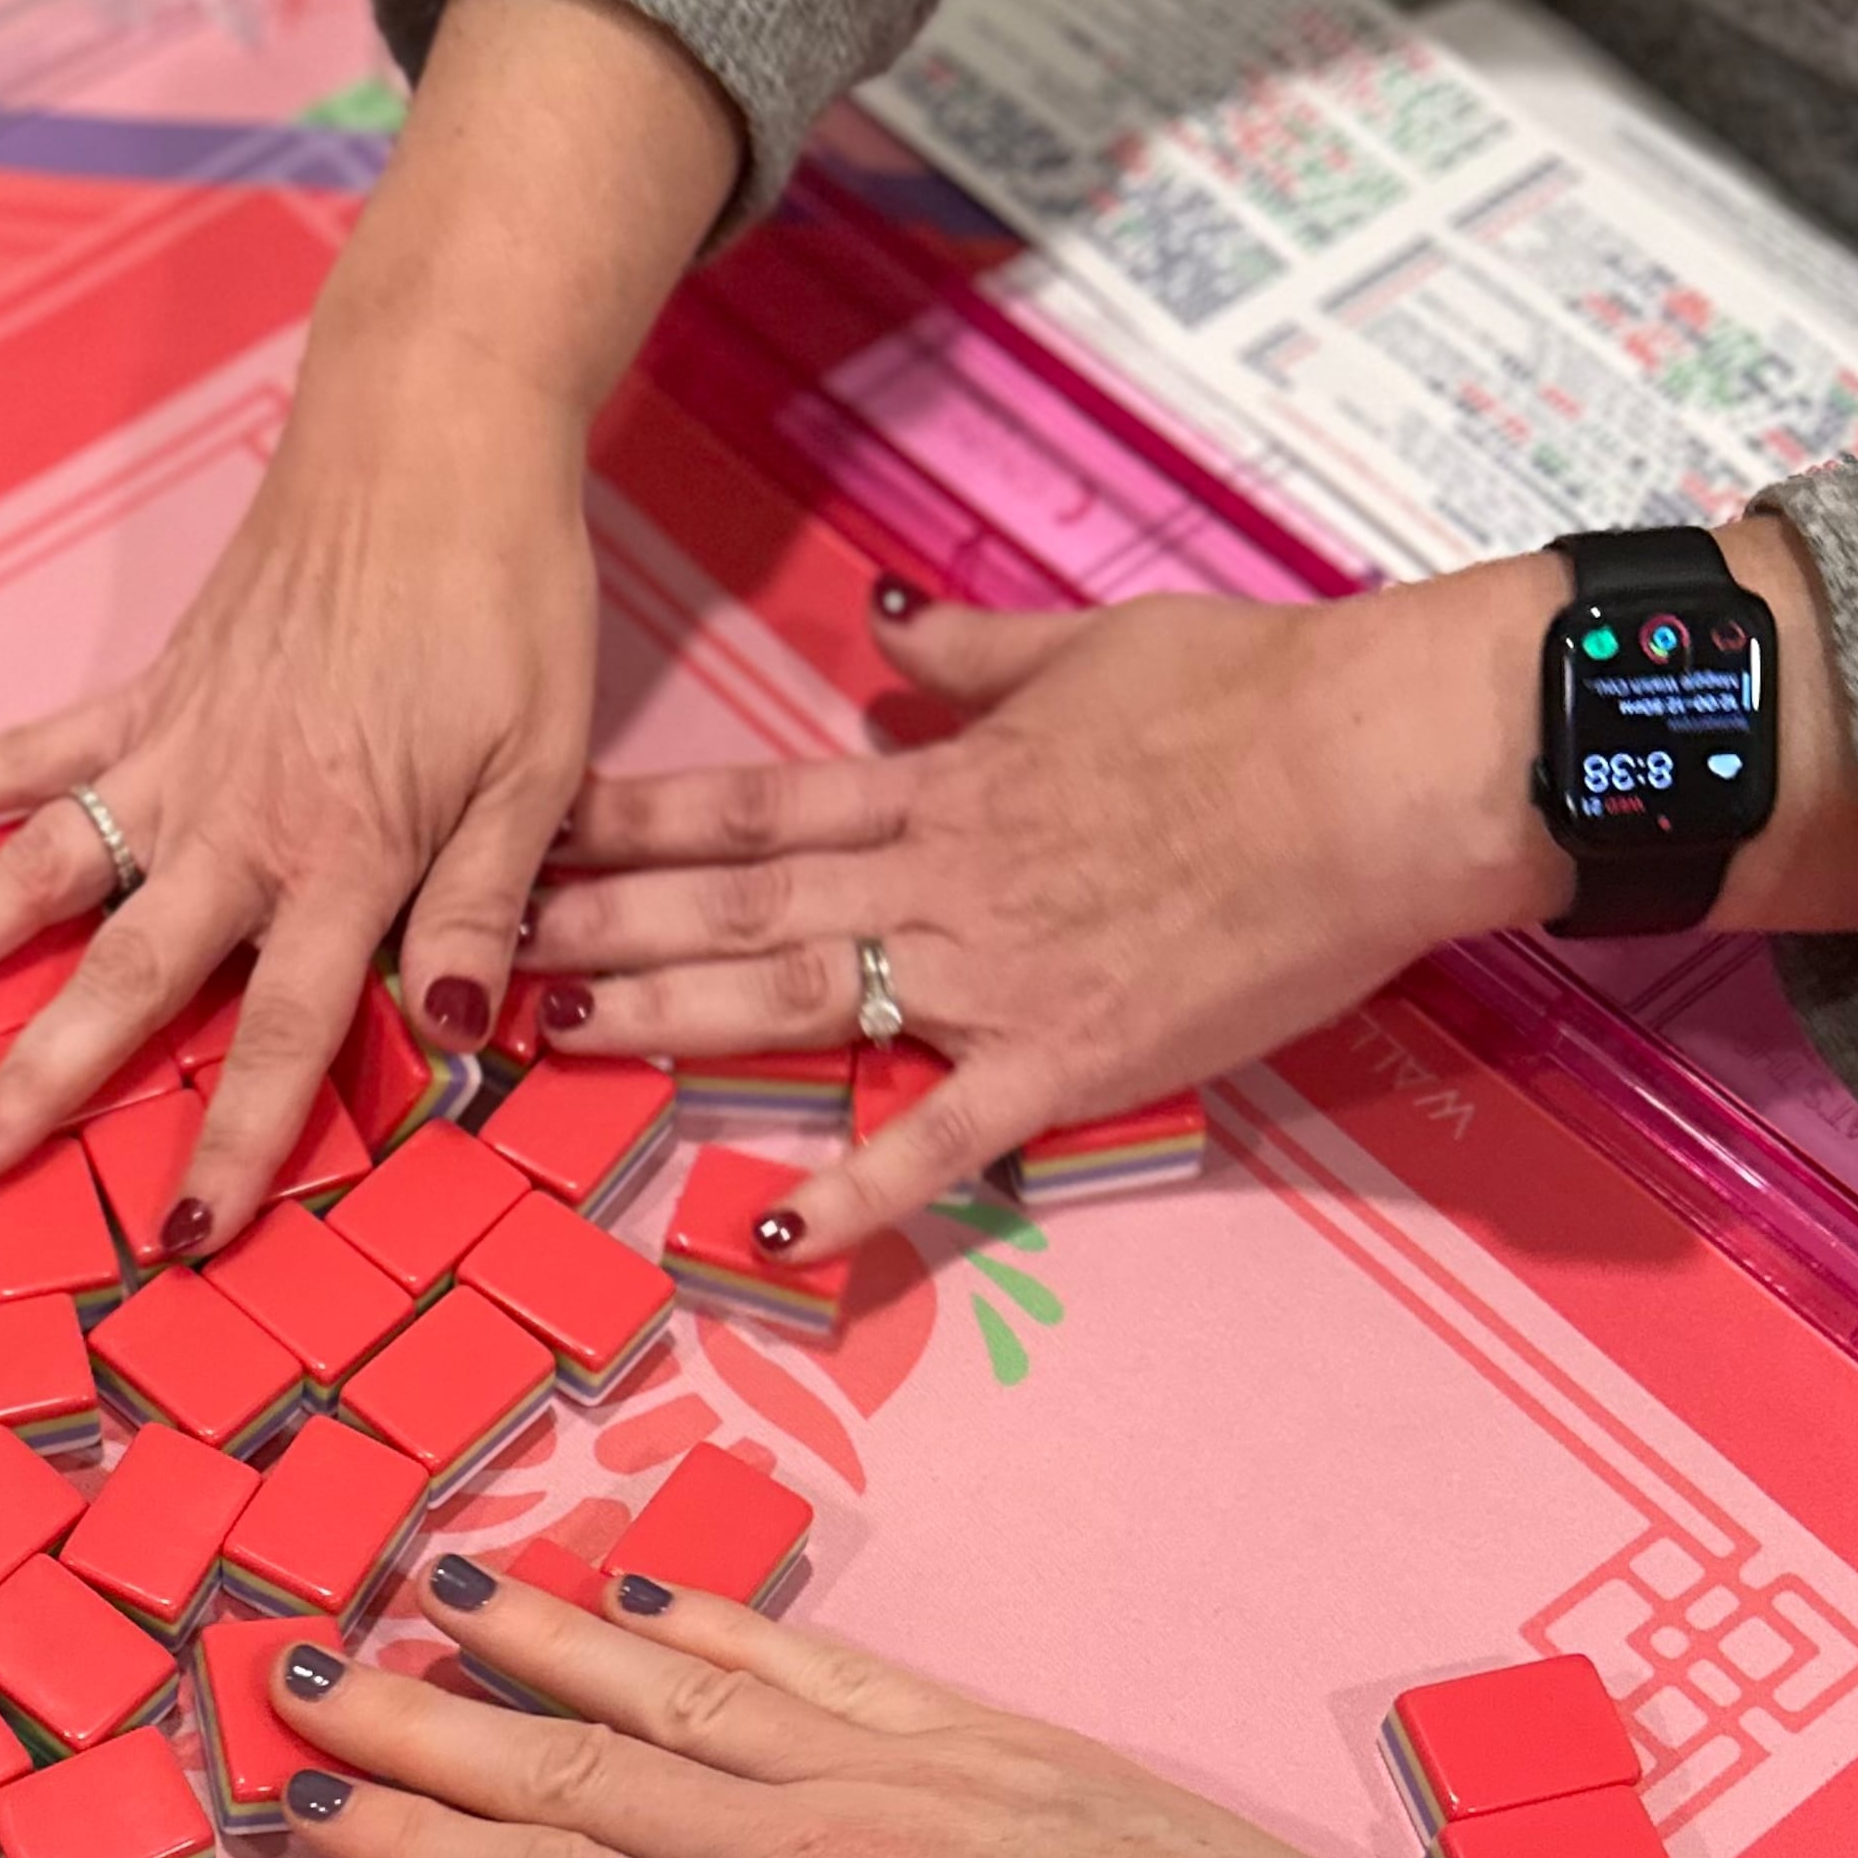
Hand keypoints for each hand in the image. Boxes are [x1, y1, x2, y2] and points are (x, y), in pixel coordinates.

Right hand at [0, 0, 738, 1251]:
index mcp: (349, 853)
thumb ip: (484, 903)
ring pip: (42, 867)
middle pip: (128, 974)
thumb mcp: (542, 766)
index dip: (234, 1138)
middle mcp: (241, 817)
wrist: (437, 438)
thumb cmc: (508, 604)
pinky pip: (28, 749)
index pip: (285, 1029)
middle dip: (41, 1077)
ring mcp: (176, 750)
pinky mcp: (144, 689)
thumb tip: (454, 1035)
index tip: (182, 1234)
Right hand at [274, 1561, 1463, 1857]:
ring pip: (685, 1696)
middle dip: (432, 1716)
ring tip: (437, 1589)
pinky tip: (652, 1604)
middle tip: (301, 1665)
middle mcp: (828, 1853)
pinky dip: (723, 1628)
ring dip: (551, 1641)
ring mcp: (914, 1786)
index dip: (417, 1840)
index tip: (302, 1799)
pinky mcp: (1001, 1756)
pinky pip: (825, 1669)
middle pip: (586, 1769)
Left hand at [524, 563, 1570, 1246]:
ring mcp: (996, 971)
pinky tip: (768, 1225)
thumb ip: (971, 654)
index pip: (748, 804)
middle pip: (733, 900)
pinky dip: (860, 1187)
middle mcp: (938, 877)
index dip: (624, 824)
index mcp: (942, 783)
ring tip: (547, 1044)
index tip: (521, 831)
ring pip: (796, 995)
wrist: (1387, 761)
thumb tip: (884, 632)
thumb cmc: (1261, 691)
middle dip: (594, 925)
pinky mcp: (1072, 1057)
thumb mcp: (1094, 641)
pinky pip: (945, 1135)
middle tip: (471, 948)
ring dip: (666, 1019)